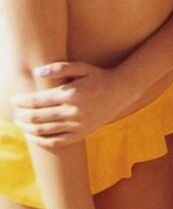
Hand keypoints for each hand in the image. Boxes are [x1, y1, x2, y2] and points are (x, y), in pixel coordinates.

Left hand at [12, 61, 128, 143]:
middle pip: (38, 117)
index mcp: (71, 93)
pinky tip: (32, 136)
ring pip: (46, 130)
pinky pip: (58, 141)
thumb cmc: (99, 75)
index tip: (14, 100)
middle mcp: (74, 111)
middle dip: (22, 115)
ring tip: (20, 123)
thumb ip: (58, 68)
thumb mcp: (81, 67)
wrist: (123, 90)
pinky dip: (42, 141)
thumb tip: (36, 72)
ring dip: (28, 128)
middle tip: (14, 112)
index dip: (22, 101)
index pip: (38, 101)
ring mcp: (79, 124)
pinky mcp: (83, 133)